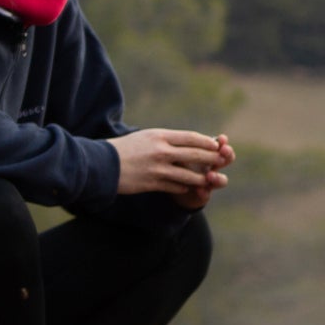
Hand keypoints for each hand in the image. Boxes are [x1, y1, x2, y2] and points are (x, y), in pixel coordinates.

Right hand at [114, 127, 228, 199]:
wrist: (101, 164)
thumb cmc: (125, 148)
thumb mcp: (146, 137)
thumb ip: (166, 139)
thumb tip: (188, 142)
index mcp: (160, 136)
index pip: (191, 138)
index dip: (206, 142)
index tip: (216, 145)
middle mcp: (161, 151)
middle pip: (194, 155)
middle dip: (211, 159)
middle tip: (223, 161)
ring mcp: (158, 168)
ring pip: (188, 175)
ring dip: (202, 178)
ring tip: (210, 179)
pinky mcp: (152, 183)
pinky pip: (176, 187)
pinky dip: (185, 188)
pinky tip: (189, 188)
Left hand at [171, 132, 234, 209]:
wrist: (170, 184)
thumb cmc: (172, 160)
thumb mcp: (174, 150)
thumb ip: (180, 144)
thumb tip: (179, 136)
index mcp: (207, 153)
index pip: (219, 145)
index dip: (223, 142)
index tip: (222, 138)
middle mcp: (212, 166)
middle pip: (227, 160)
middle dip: (227, 155)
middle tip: (224, 151)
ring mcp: (209, 182)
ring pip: (222, 180)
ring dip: (218, 177)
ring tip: (210, 175)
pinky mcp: (202, 195)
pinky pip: (206, 195)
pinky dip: (204, 193)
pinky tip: (200, 191)